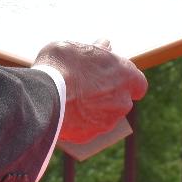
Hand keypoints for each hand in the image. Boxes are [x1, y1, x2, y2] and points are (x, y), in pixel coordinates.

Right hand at [32, 39, 147, 142]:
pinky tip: (62, 114)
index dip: (125, 81)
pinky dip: (78, 124)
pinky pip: (86, 129)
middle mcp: (122, 102)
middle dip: (108, 96)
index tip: (112, 77)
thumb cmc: (60, 65)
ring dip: (93, 111)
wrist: (43, 96)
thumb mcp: (76, 47)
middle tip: (85, 87)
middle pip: (121, 101)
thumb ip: (94, 49)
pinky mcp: (89, 136)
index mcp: (125, 76)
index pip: (138, 83)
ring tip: (70, 101)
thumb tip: (104, 44)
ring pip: (104, 117)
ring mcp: (106, 122)